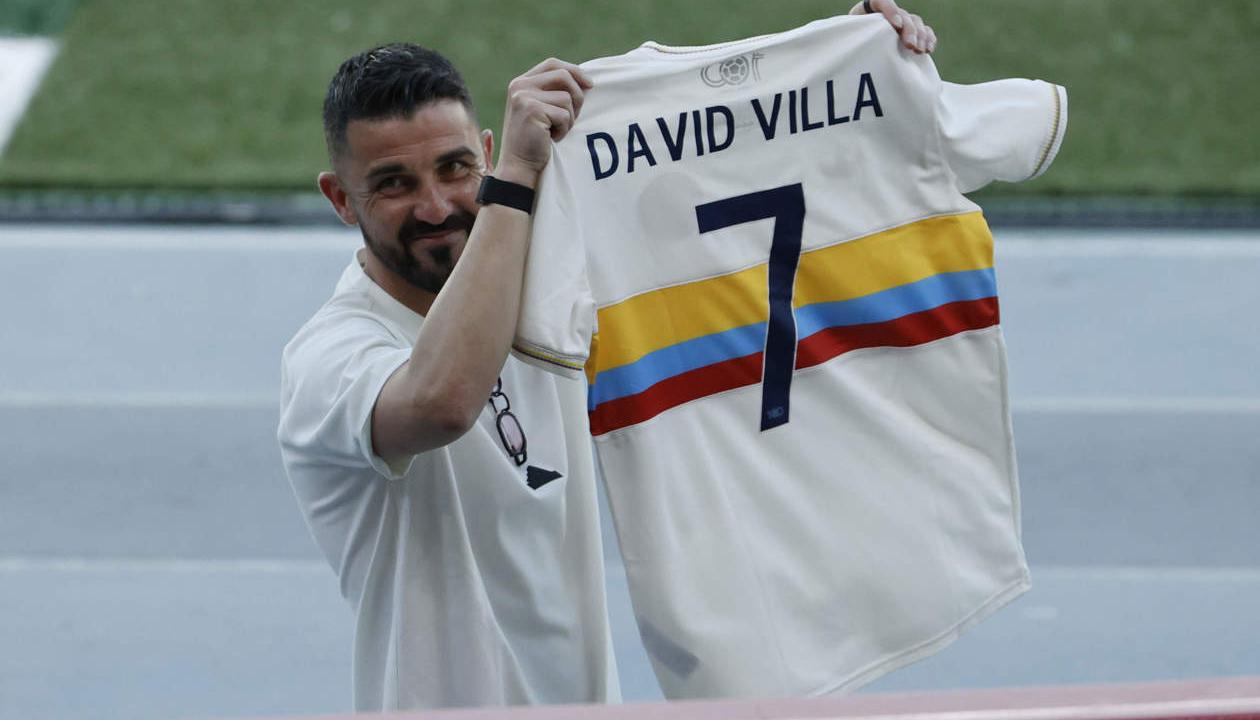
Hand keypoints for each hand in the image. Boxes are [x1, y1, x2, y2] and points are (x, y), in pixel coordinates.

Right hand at [495, 58, 593, 184]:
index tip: (590, 85)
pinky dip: (564, 130)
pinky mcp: (532, 110)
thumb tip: (587, 81)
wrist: (518, 165)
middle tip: (573, 116)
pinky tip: (552, 138)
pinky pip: (564, 115)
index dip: (575, 71)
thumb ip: (554, 92)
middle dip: (577, 96)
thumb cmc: (535, 140)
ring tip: (556, 131)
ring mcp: (524, 97)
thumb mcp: (542, 109)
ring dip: (569, 118)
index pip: (553, 64)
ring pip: (567, 98)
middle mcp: (520, 85)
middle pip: (563, 76)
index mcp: (522, 82)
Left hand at [849, 0, 936, 53]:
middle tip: (909, 45)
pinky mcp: (910, 33)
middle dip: (909, 30)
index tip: (896, 25)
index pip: (881, 2)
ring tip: (919, 50)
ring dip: (920, 36)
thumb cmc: (851, 43)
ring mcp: (902, 21)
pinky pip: (924, 31)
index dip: (891, 11)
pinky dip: (928, 38)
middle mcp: (888, 13)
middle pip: (903, 15)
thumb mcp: (850, 37)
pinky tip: (929, 49)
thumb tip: (859, 42)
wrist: (858, 51)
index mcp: (870, 9)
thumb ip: (855, 34)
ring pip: (915, 22)